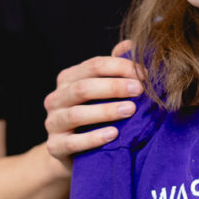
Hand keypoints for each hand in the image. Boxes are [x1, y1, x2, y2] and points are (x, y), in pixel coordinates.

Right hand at [43, 40, 143, 163]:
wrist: (75, 154)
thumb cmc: (95, 116)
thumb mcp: (105, 91)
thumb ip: (115, 69)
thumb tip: (130, 45)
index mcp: (68, 79)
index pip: (93, 66)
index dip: (119, 67)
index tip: (144, 75)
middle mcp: (56, 98)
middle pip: (83, 88)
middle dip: (114, 87)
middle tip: (139, 90)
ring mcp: (53, 122)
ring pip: (76, 114)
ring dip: (105, 111)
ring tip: (130, 110)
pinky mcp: (55, 146)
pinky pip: (72, 142)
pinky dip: (93, 138)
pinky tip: (113, 134)